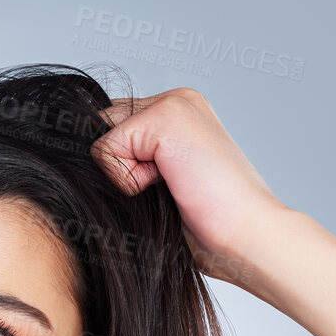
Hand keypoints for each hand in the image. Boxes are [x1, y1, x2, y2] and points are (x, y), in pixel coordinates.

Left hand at [90, 88, 290, 289]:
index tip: (158, 191)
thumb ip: (136, 165)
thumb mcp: (165, 190)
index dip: (119, 168)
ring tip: (172, 189)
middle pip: (102, 131)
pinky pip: (106, 151)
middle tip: (168, 190)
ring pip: (102, 139)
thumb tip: (87, 167)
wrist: (248, 235)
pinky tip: (170, 186)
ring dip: (126, 178)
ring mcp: (172, 103)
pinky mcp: (164, 115)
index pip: (114, 129)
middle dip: (118, 169)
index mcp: (181, 114)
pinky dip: (128, 181)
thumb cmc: (213, 227)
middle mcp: (177, 100)